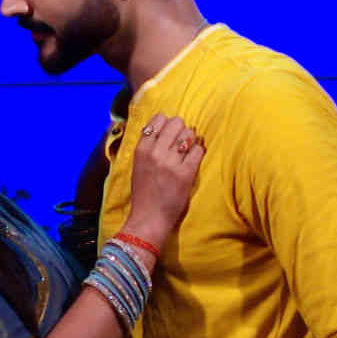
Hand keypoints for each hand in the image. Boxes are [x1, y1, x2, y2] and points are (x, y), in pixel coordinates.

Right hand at [122, 114, 204, 246]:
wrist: (148, 218)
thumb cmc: (144, 193)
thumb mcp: (138, 165)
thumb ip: (148, 146)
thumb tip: (162, 127)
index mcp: (141, 149)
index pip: (158, 119)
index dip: (167, 124)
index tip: (169, 134)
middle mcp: (155, 152)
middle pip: (176, 122)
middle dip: (181, 130)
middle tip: (181, 144)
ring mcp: (171, 163)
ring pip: (189, 134)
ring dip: (191, 141)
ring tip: (187, 153)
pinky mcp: (185, 173)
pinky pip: (198, 150)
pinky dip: (198, 153)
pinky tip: (193, 161)